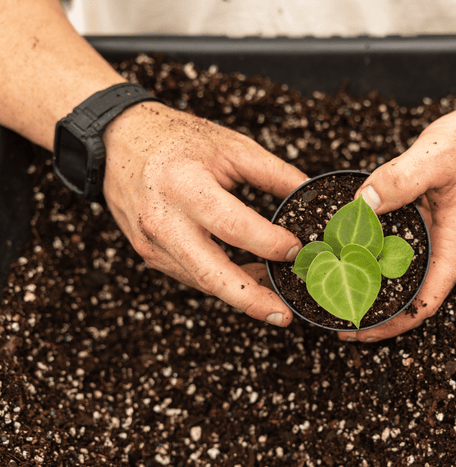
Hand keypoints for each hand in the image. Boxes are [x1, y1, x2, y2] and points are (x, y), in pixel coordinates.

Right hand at [102, 102, 306, 325]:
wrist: (119, 141)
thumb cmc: (177, 139)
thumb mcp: (229, 145)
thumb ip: (273, 172)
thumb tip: (309, 193)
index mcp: (184, 186)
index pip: (232, 226)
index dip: (268, 243)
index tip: (297, 249)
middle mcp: (164, 221)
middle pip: (211, 274)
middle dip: (252, 300)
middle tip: (285, 315)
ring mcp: (153, 243)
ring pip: (204, 282)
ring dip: (243, 293)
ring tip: (278, 298)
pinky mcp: (150, 254)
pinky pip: (193, 275)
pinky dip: (223, 281)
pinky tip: (251, 278)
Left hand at [339, 106, 455, 341]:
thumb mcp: (436, 156)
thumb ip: (398, 180)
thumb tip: (360, 205)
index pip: (423, 305)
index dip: (390, 325)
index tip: (357, 331)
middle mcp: (450, 250)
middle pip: (411, 297)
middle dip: (375, 310)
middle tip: (332, 311)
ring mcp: (443, 238)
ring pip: (407, 274)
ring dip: (376, 284)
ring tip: (337, 287)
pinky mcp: (435, 223)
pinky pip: (406, 249)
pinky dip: (381, 255)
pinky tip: (356, 248)